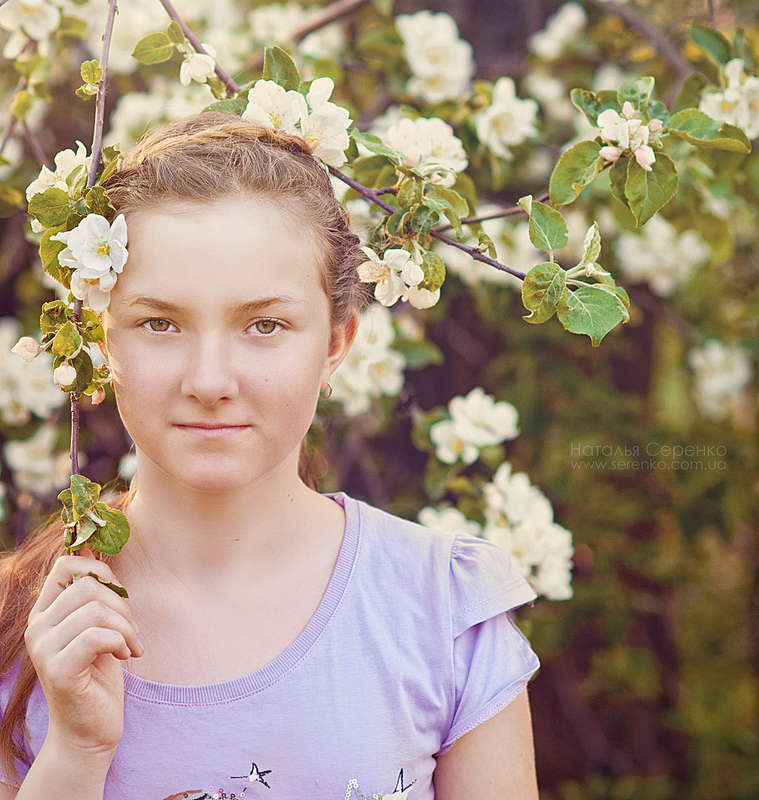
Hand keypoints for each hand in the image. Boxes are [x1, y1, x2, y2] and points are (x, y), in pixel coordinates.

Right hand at [24, 549, 142, 757]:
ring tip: (131, 646)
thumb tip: (102, 553)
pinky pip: (96, 637)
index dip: (99, 570)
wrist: (90, 730)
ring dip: (126, 627)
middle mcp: (37, 628)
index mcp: (45, 613)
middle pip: (88, 588)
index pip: (65, 565)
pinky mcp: (58, 671)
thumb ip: (96, 597)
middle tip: (132, 631)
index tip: (120, 595)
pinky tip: (126, 656)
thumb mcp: (100, 628)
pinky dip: (120, 642)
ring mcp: (44, 650)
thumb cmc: (99, 676)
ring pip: (95, 611)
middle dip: (122, 606)